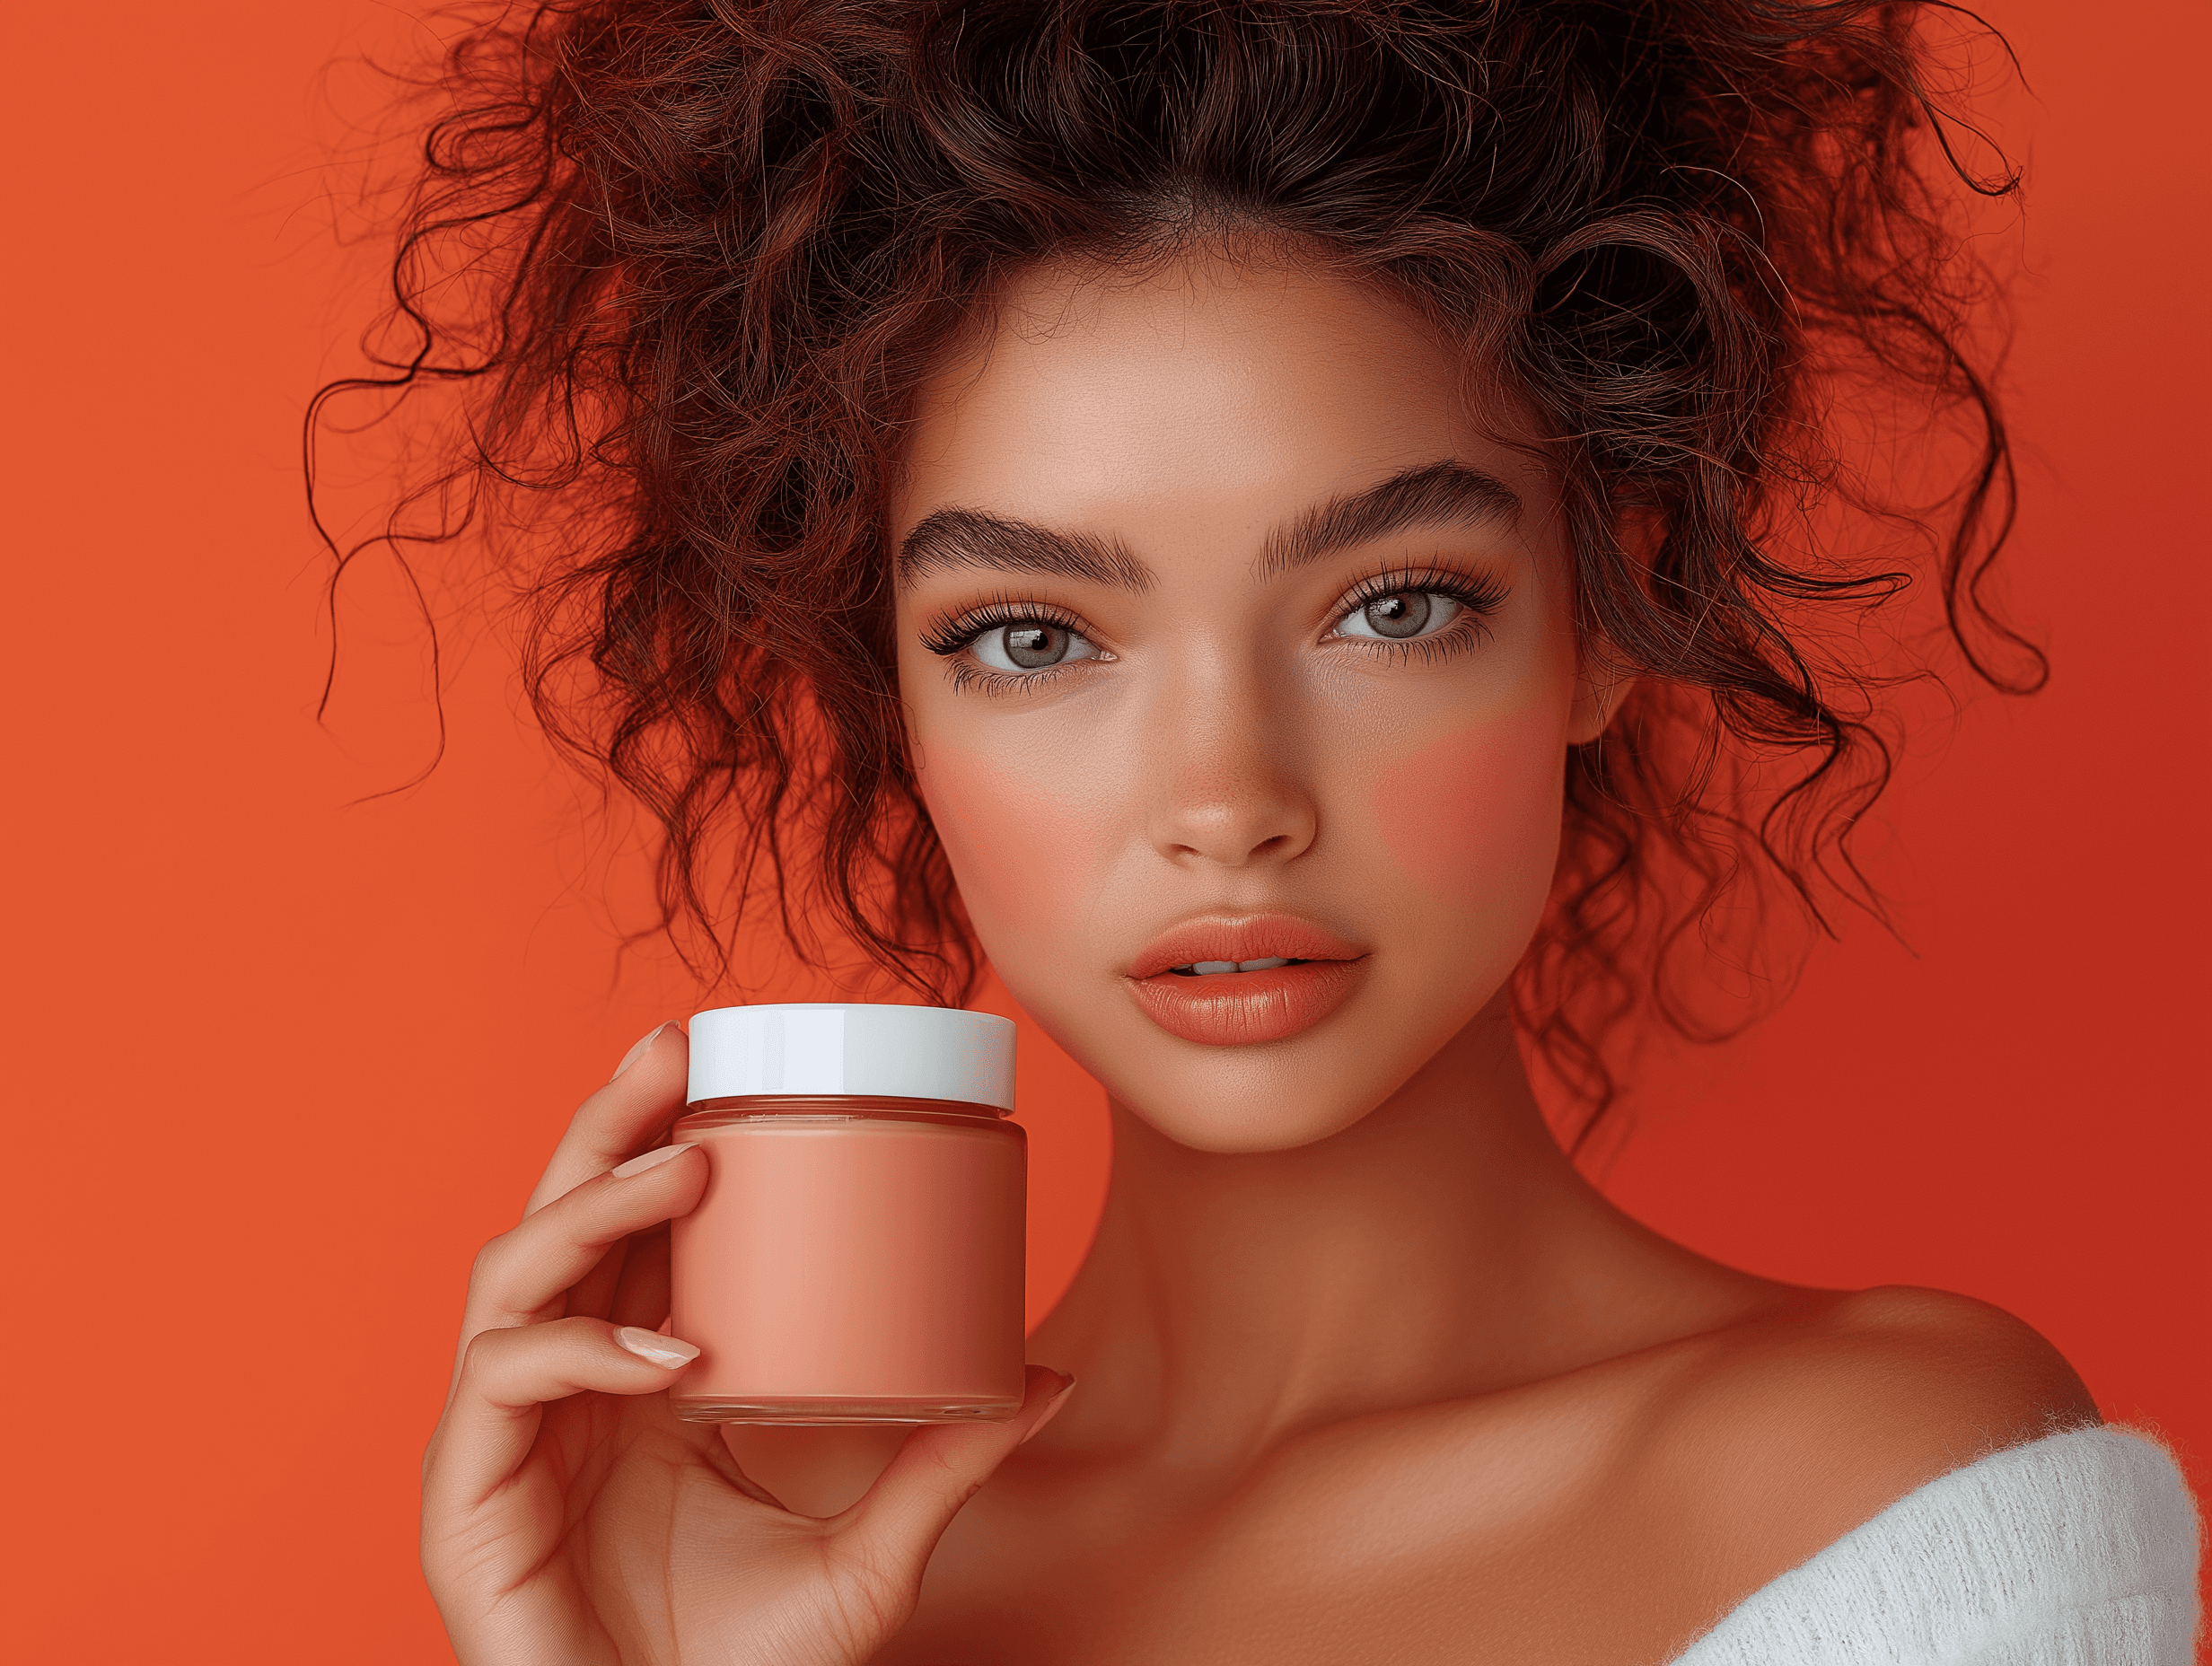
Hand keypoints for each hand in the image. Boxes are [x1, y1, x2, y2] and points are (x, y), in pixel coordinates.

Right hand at [421, 1022, 1073, 1664]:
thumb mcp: (869, 1555)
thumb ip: (943, 1466)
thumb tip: (1046, 1380)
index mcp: (637, 1378)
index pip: (634, 1231)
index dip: (661, 1134)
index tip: (726, 1053)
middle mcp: (565, 1387)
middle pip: (564, 1217)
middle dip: (612, 1121)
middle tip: (679, 1045)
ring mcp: (509, 1436)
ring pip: (515, 1272)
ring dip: (596, 1205)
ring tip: (692, 1167)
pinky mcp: (467, 1498)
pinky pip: (503, 1381)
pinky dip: (579, 1349)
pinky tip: (669, 1354)